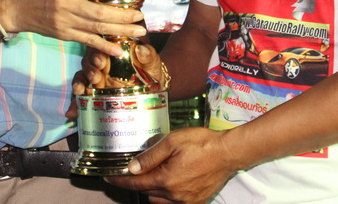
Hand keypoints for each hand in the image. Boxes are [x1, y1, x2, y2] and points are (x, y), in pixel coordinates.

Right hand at [0, 0, 146, 56]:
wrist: (18, 8)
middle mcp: (66, 4)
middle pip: (100, 11)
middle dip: (124, 14)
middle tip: (140, 15)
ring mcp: (65, 22)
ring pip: (98, 27)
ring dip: (121, 30)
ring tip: (139, 30)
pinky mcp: (64, 35)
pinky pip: (88, 41)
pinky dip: (105, 47)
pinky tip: (119, 49)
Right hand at [67, 44, 163, 119]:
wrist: (154, 88)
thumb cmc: (150, 70)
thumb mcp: (151, 62)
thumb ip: (148, 56)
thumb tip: (142, 49)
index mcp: (112, 52)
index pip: (100, 49)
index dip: (97, 54)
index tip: (101, 61)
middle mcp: (101, 64)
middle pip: (88, 63)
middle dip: (89, 69)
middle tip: (95, 77)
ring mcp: (96, 79)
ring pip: (81, 78)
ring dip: (79, 84)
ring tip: (79, 91)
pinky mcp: (93, 94)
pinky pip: (81, 98)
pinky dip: (75, 105)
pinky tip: (71, 112)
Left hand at [105, 127, 239, 203]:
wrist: (228, 153)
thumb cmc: (202, 143)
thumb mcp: (172, 141)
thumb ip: (150, 155)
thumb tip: (132, 167)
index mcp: (166, 179)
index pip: (135, 183)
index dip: (120, 180)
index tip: (109, 177)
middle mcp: (174, 194)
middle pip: (146, 192)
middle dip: (136, 183)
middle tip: (131, 171)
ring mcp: (185, 201)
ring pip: (158, 200)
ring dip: (151, 190)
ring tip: (152, 175)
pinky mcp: (195, 202)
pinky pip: (173, 203)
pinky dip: (166, 196)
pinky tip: (169, 183)